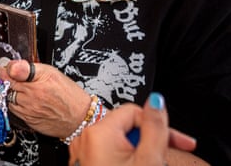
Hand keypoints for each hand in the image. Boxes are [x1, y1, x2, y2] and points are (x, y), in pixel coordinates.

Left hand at [0, 60, 90, 137]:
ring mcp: (28, 113)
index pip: (8, 76)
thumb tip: (11, 65)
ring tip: (16, 87)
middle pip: (6, 88)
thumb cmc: (68, 94)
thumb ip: (29, 68)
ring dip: (9, 93)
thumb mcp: (51, 72)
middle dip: (4, 81)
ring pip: (8, 100)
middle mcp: (30, 101)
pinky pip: (15, 112)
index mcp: (35, 86)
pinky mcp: (29, 122)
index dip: (2, 70)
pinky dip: (15, 104)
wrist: (80, 117)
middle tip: (5, 75)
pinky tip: (21, 99)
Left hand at [68, 93, 196, 165]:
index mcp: (99, 131)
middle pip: (126, 127)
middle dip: (149, 141)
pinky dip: (124, 160)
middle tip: (164, 157)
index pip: (133, 111)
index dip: (158, 123)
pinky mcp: (84, 164)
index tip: (178, 139)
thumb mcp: (148, 160)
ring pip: (118, 142)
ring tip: (151, 165)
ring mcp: (82, 152)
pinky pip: (108, 153)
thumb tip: (156, 101)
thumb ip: (155, 127)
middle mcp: (86, 138)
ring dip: (139, 152)